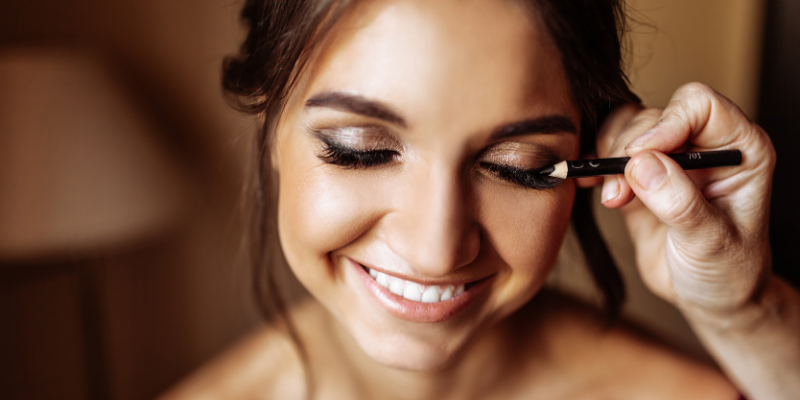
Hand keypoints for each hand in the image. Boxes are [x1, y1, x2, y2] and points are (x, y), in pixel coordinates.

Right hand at [589, 83, 775, 316]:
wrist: (708, 297)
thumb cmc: (728, 271)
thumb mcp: (711, 243)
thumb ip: (680, 203)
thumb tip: (641, 164)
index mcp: (739, 148)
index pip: (700, 106)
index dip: (666, 124)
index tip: (640, 156)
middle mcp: (704, 144)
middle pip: (654, 114)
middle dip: (628, 149)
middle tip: (621, 193)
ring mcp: (670, 158)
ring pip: (627, 126)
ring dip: (609, 157)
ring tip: (614, 198)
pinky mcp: (640, 174)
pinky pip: (609, 150)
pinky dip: (596, 165)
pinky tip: (595, 188)